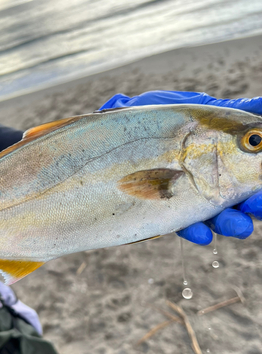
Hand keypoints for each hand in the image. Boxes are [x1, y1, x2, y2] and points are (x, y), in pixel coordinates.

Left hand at [100, 91, 261, 244]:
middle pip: (238, 198)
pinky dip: (192, 230)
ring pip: (214, 215)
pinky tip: (202, 234)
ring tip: (240, 227)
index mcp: (224, 159)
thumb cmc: (158, 120)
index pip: (252, 173)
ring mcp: (187, 197)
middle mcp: (209, 181)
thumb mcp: (198, 112)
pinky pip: (180, 223)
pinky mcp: (164, 211)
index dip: (261, 184)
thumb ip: (234, 113)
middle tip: (257, 206)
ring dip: (228, 222)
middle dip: (253, 205)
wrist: (114, 133)